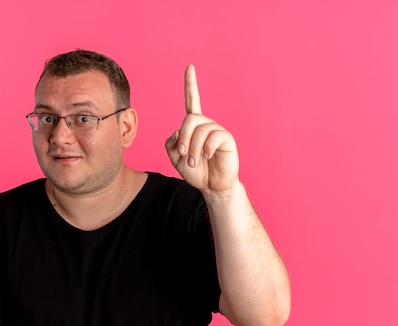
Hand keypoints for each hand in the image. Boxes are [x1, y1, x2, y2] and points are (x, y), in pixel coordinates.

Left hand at [166, 65, 239, 193]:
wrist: (212, 186)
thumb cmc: (196, 172)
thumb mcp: (176, 158)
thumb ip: (171, 144)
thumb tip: (178, 131)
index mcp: (193, 126)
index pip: (192, 101)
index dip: (191, 84)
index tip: (190, 67)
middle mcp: (206, 124)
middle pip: (189, 120)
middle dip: (183, 139)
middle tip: (184, 156)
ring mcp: (217, 130)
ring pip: (199, 131)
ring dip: (193, 149)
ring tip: (194, 162)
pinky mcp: (227, 138)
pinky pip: (213, 137)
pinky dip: (206, 149)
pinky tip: (207, 157)